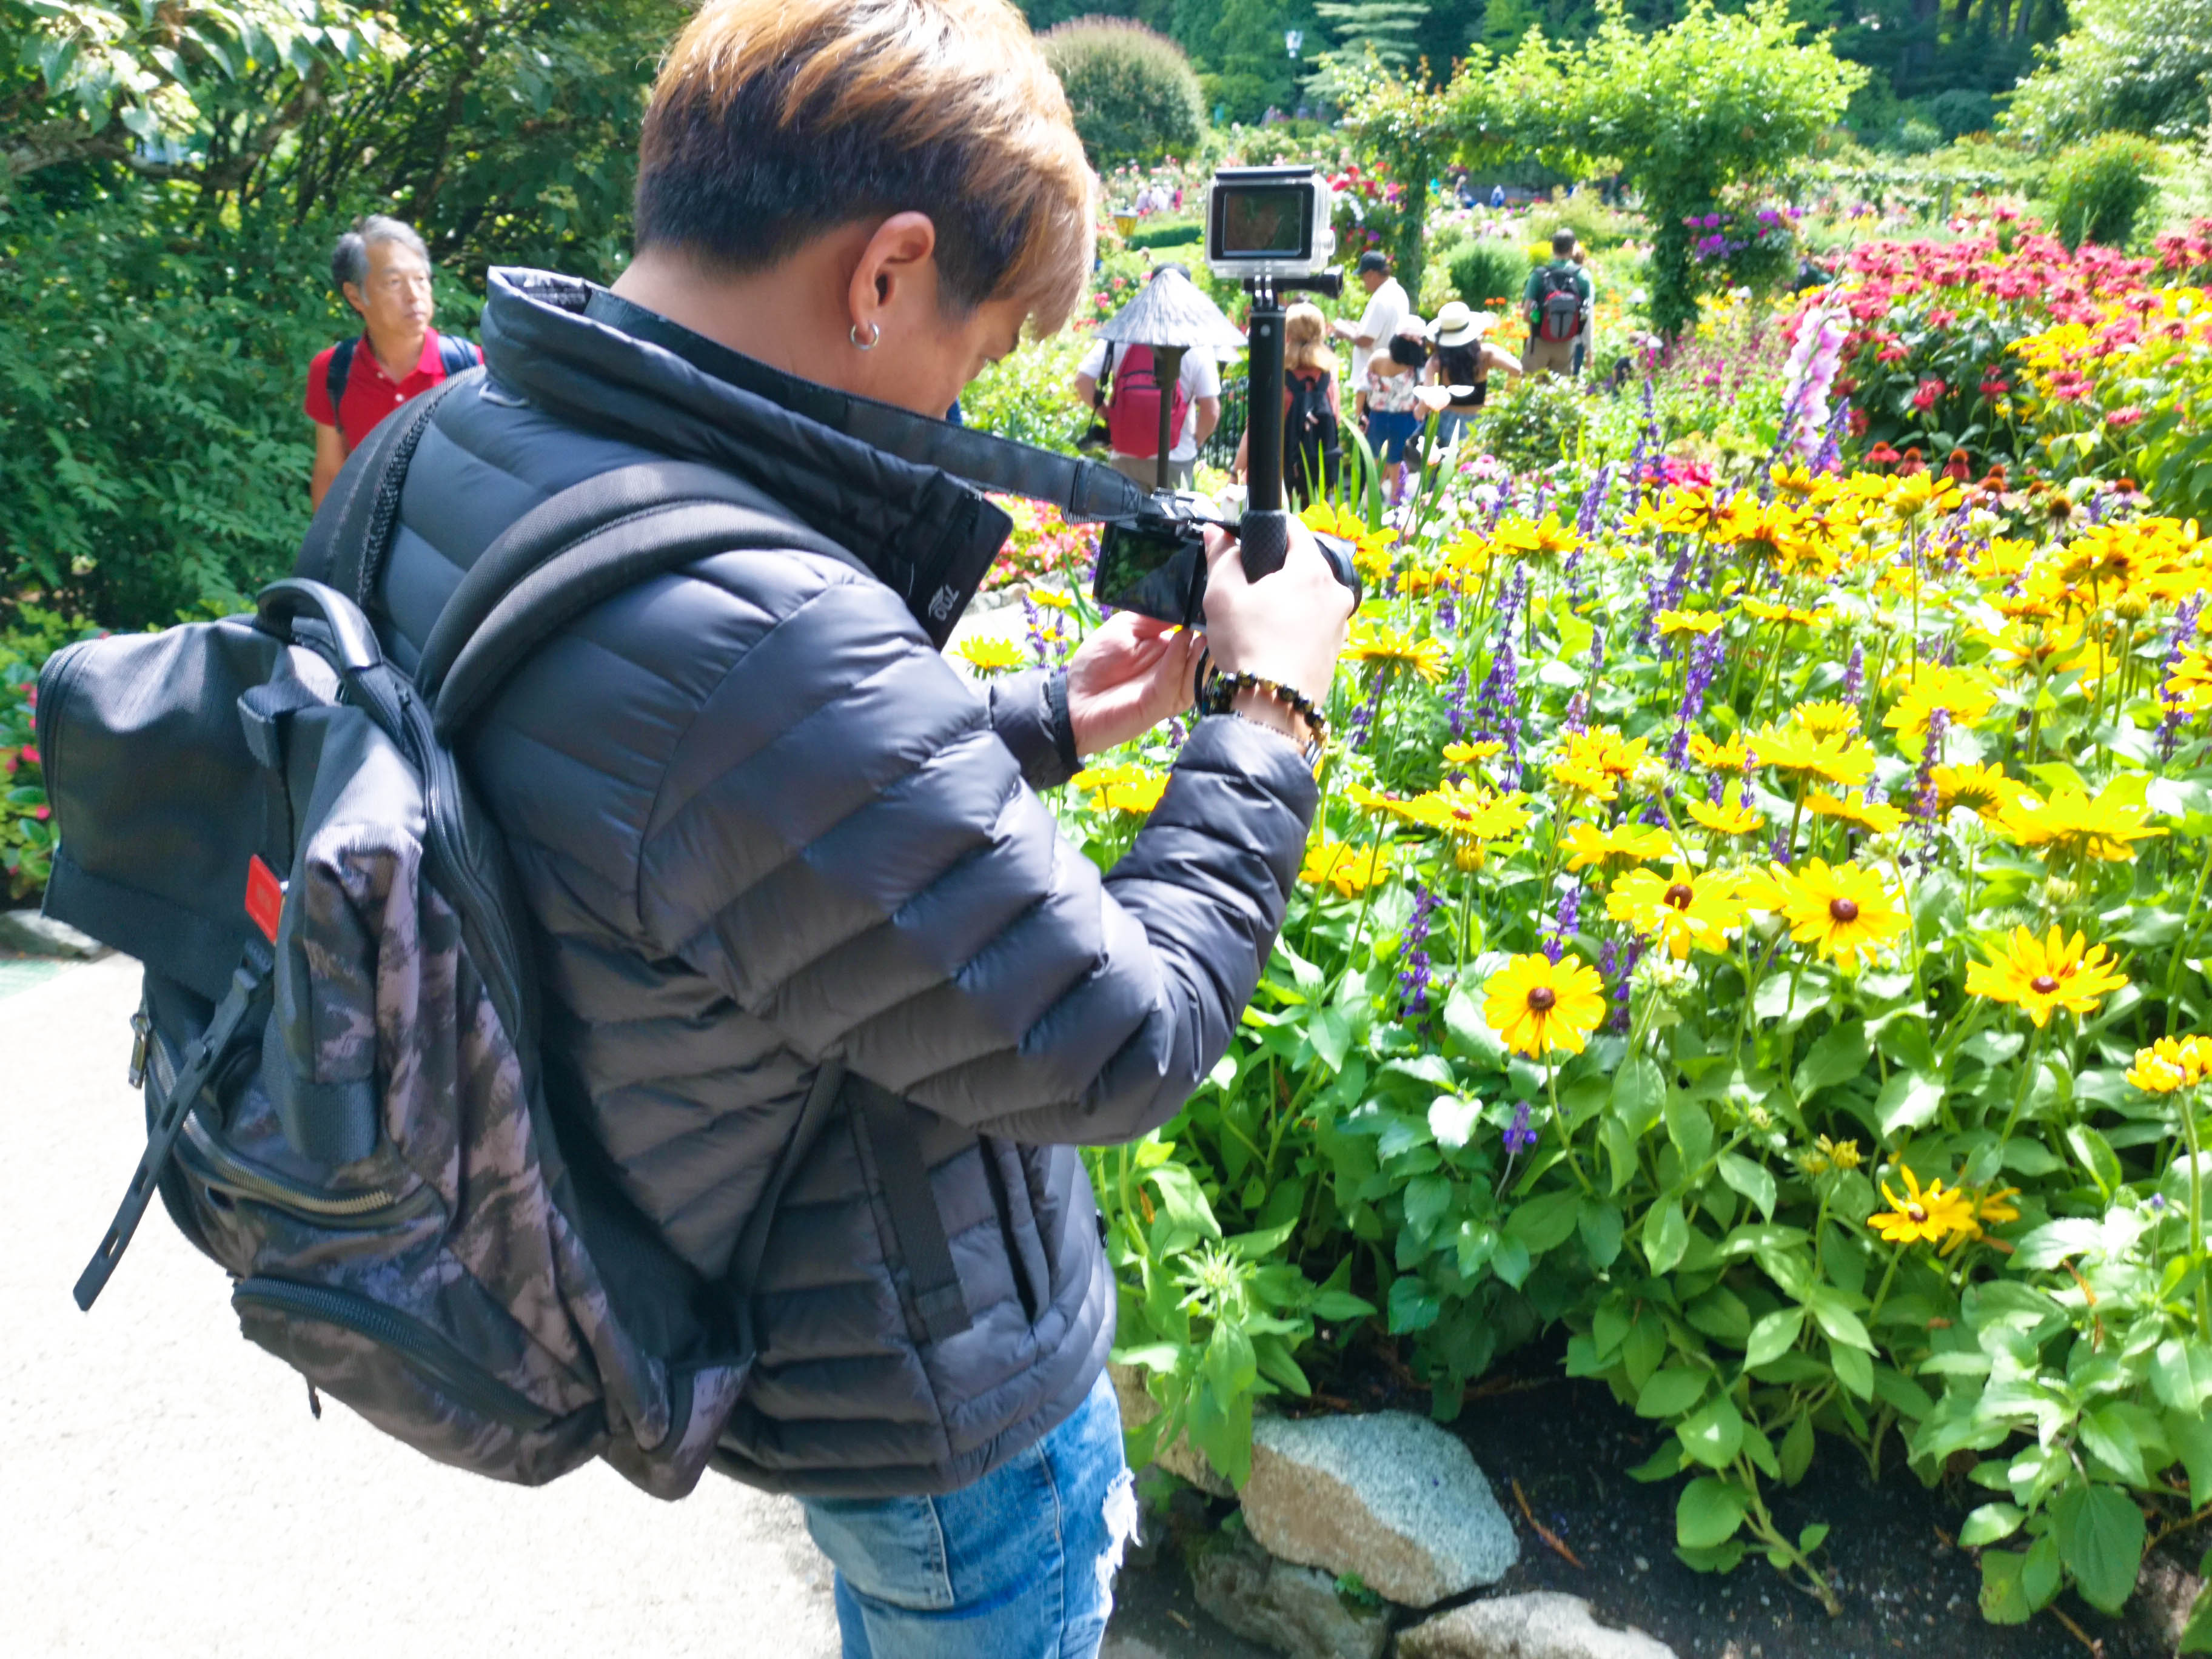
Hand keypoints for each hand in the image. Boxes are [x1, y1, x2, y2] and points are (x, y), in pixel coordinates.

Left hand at [1065, 610, 1205, 756]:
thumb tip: (1186, 603)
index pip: (1197, 634)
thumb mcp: (1126, 628)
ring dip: (1202, 648)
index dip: (1205, 618)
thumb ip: (1155, 617)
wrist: (1074, 701)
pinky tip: (1182, 639)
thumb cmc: (1097, 663)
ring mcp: (1172, 689)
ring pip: (1197, 670)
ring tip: (1206, 625)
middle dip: (1213, 634)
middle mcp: (1177, 670)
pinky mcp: (1161, 703)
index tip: (1214, 597)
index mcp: (1171, 651)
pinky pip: (1175, 681)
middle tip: (1219, 612)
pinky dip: (1180, 660)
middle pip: (1204, 654)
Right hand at [1198, 522, 1353, 711]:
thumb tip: (1217, 533)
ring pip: (1308, 597)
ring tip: (1255, 622)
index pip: (1293, 530)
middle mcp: (1336, 592)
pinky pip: (1312, 624)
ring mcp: (1340, 623)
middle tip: (1244, 590)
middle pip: (1303, 565)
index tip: (1246, 543)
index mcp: (1313, 570)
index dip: (1267, 531)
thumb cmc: (1247, 645)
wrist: (1272, 709)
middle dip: (1275, 571)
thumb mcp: (1222, 595)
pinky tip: (1271, 643)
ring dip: (1285, 600)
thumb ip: (1221, 557)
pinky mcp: (1336, 649)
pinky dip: (1294, 625)